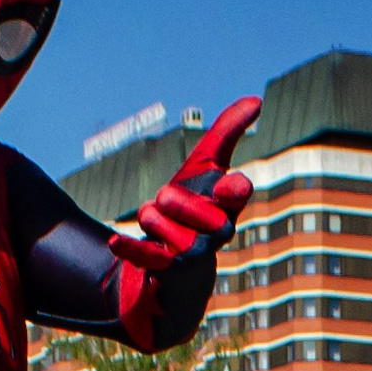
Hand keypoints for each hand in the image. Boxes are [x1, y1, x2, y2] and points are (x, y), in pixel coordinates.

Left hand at [110, 94, 261, 275]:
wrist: (185, 269)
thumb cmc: (198, 208)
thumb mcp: (209, 168)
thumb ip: (227, 134)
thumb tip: (255, 99)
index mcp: (229, 207)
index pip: (235, 193)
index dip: (231, 190)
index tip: (228, 186)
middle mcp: (217, 233)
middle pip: (177, 200)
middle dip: (166, 199)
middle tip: (172, 210)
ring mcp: (194, 254)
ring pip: (156, 220)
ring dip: (149, 218)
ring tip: (161, 229)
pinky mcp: (169, 271)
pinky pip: (147, 255)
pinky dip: (132, 249)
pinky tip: (116, 242)